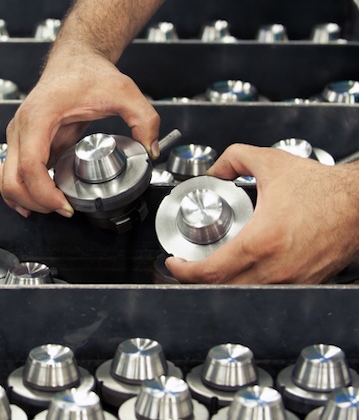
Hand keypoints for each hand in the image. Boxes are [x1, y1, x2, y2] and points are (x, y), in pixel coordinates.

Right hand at [0, 49, 159, 217]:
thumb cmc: (88, 73)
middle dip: (34, 203)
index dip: (45, 193)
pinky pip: (11, 172)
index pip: (31, 165)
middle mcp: (21, 127)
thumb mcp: (124, 91)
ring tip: (50, 208)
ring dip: (22, 199)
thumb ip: (143, 119)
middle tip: (62, 210)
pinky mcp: (23, 142)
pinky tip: (33, 202)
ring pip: (5, 179)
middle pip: (11, 178)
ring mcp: (18, 135)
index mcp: (39, 117)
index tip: (65, 206)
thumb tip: (151, 150)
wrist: (74, 60)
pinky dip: (18, 191)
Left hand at [166, 144, 358, 283]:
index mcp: (262, 242)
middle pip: (221, 289)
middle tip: (187, 265)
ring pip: (243, 294)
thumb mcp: (272, 163)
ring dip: (221, 284)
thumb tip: (215, 169)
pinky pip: (266, 292)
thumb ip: (235, 158)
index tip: (175, 262)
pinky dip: (247, 285)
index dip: (184, 271)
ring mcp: (291, 280)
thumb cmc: (324, 190)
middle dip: (196, 279)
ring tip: (209, 267)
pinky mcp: (304, 283)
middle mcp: (276, 268)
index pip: (210, 272)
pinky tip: (241, 270)